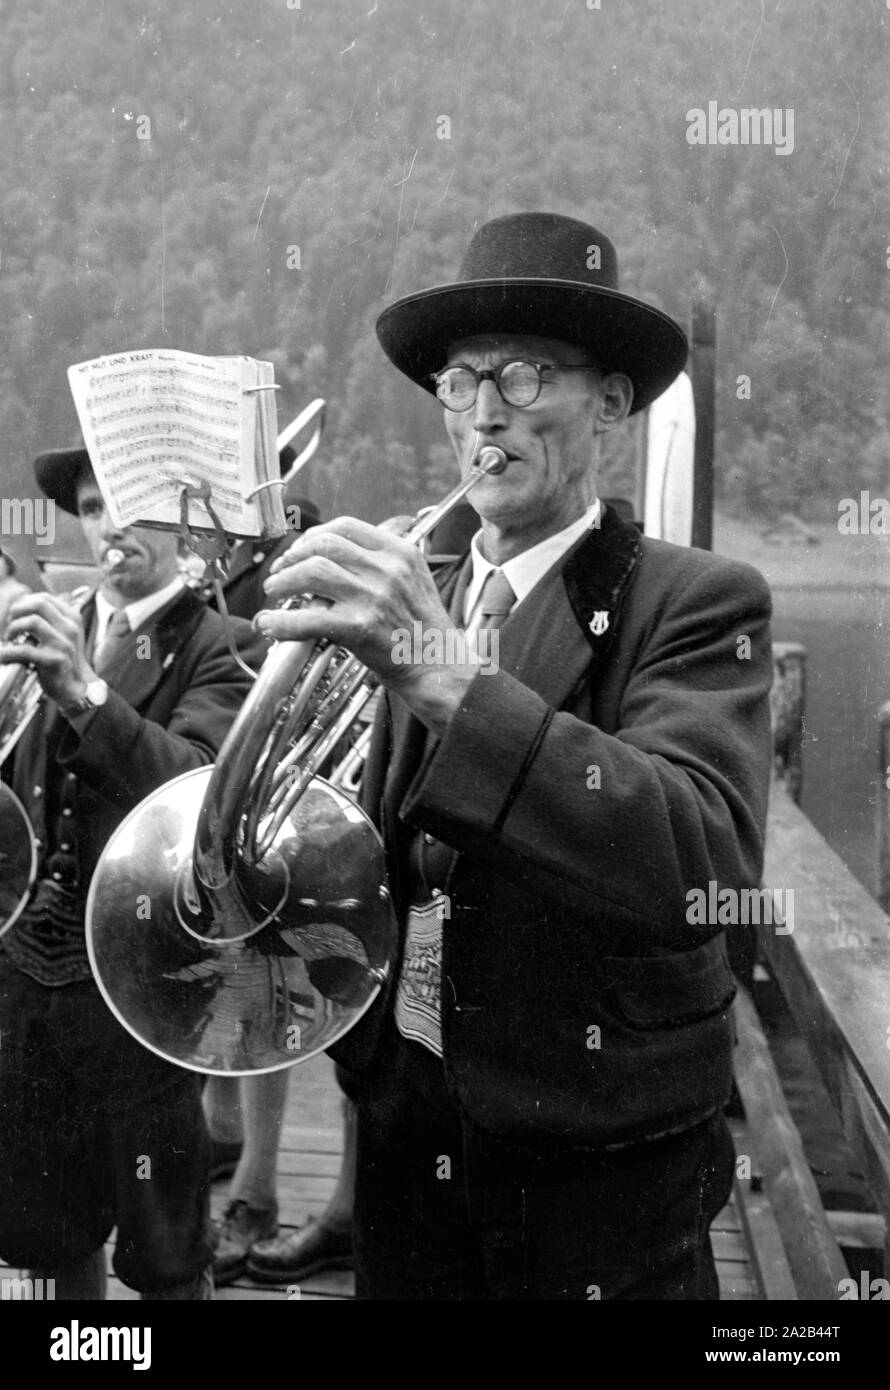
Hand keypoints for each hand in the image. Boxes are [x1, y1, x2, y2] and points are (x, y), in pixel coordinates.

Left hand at [0, 593, 97, 709]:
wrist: (74, 688)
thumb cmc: (63, 659)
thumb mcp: (63, 635)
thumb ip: (49, 620)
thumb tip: (21, 607)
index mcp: (72, 618)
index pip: (44, 598)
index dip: (24, 603)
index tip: (15, 615)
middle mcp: (70, 628)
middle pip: (39, 604)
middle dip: (17, 611)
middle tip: (10, 625)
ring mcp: (63, 644)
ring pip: (32, 622)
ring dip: (13, 629)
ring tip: (9, 639)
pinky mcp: (54, 660)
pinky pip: (24, 649)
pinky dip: (7, 652)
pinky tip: (3, 656)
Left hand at [258, 518, 478, 734]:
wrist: (439, 668)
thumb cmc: (424, 630)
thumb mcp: (413, 581)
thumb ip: (380, 563)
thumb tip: (329, 558)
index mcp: (400, 552)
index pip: (345, 526)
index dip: (313, 535)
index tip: (300, 550)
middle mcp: (388, 569)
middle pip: (324, 545)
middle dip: (293, 556)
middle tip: (279, 572)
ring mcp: (374, 597)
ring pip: (311, 572)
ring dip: (284, 581)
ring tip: (275, 593)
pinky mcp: (360, 627)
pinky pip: (308, 618)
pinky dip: (282, 622)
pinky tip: (271, 625)